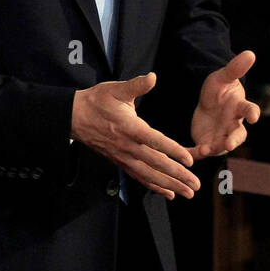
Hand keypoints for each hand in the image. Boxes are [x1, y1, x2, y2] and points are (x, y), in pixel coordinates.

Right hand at [70, 73, 198, 199]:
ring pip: (148, 175)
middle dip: (177, 175)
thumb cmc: (96, 101)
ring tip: (188, 193)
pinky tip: (168, 193)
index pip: (155, 141)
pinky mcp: (119, 161)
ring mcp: (123, 156)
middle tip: (197, 185)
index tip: (190, 160)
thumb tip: (153, 77)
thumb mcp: (115, 89)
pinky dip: (154, 186)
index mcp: (129, 127)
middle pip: (155, 164)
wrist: (73, 116)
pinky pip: (138, 177)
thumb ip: (136, 85)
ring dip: (169, 185)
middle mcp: (127, 146)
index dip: (173, 151)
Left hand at [190, 50, 261, 158]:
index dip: (253, 113)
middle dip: (234, 140)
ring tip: (205, 149)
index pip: (250, 110)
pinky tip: (188, 154)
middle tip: (229, 144)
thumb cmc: (219, 89)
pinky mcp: (207, 141)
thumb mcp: (223, 77)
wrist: (207, 101)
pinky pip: (202, 150)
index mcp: (239, 108)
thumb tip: (250, 53)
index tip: (254, 117)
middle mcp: (233, 124)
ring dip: (215, 148)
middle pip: (238, 135)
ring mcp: (221, 135)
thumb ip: (235, 68)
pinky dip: (196, 153)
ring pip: (221, 145)